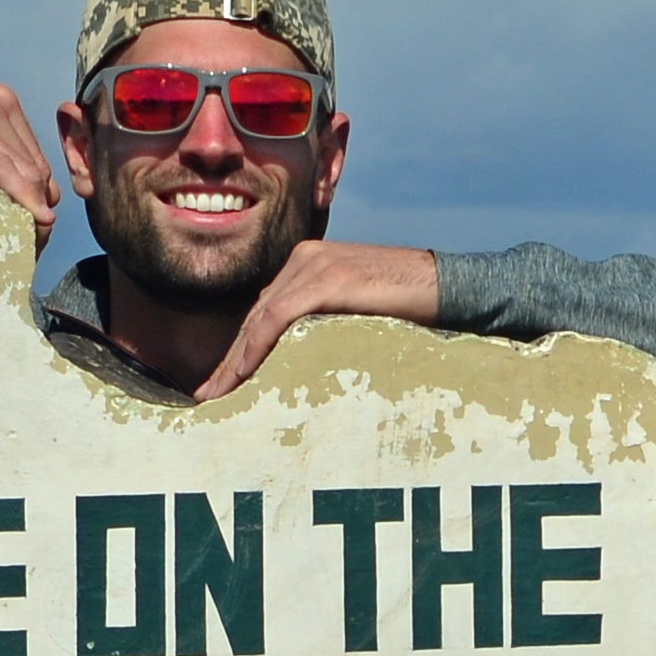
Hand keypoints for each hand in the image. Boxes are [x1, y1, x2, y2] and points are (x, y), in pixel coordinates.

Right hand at [0, 85, 55, 238]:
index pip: (38, 163)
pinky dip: (17, 196)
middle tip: (27, 251)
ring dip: (27, 213)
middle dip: (35, 212)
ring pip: (23, 172)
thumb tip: (33, 208)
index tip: (31, 236)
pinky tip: (29, 220)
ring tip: (20, 248)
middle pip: (36, 171)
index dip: (39, 202)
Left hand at [202, 238, 441, 399]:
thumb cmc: (409, 307)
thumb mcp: (355, 313)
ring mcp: (313, 265)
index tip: (223, 383)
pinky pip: (277, 317)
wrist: (447, 288)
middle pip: (255, 316)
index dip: (240, 349)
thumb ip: (325, 323)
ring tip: (218, 394)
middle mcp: (304, 259)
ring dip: (236, 360)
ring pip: (260, 318)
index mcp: (307, 264)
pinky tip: (242, 373)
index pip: (264, 312)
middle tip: (208, 396)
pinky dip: (256, 347)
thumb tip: (302, 360)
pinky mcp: (325, 279)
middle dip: (230, 359)